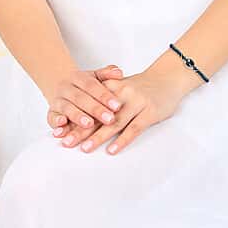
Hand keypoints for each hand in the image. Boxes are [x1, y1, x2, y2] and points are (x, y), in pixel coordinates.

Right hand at [46, 65, 123, 135]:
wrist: (58, 85)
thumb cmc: (83, 85)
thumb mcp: (95, 77)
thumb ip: (106, 74)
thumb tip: (119, 72)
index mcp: (78, 78)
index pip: (92, 86)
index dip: (104, 96)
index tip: (117, 106)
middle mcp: (66, 88)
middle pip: (80, 98)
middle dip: (95, 109)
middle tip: (109, 119)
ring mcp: (57, 101)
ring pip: (67, 108)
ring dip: (78, 117)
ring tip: (89, 124)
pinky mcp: (51, 113)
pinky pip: (52, 118)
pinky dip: (56, 122)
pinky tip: (63, 125)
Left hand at [61, 61, 194, 153]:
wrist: (167, 77)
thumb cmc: (140, 87)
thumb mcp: (118, 86)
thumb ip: (101, 100)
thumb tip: (79, 119)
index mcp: (110, 88)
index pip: (88, 106)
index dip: (73, 120)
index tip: (59, 132)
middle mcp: (121, 94)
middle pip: (97, 115)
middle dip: (80, 130)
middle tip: (66, 143)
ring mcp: (136, 103)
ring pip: (114, 123)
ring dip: (98, 136)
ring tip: (84, 148)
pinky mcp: (149, 112)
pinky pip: (134, 129)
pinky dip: (122, 140)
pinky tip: (112, 150)